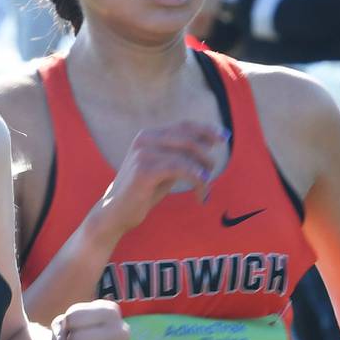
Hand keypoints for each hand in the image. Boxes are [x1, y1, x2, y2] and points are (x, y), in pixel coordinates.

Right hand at [95, 122, 227, 239]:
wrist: (116, 213)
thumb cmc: (142, 192)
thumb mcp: (164, 169)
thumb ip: (180, 155)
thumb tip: (207, 143)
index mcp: (149, 136)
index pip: (184, 126)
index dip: (206, 129)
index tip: (224, 138)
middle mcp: (145, 140)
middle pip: (188, 138)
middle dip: (206, 156)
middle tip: (211, 173)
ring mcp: (143, 154)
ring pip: (186, 156)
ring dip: (202, 173)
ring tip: (205, 189)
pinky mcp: (144, 170)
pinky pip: (180, 169)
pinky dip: (196, 179)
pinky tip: (202, 189)